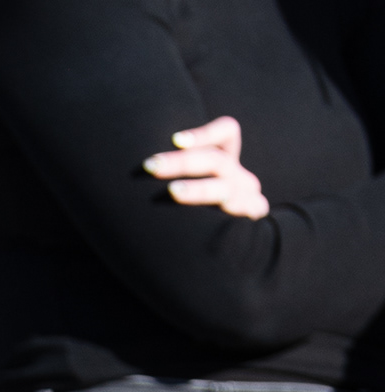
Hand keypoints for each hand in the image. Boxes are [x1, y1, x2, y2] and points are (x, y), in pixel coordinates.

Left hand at [144, 116, 269, 219]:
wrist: (222, 259)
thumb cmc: (187, 219)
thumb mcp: (185, 189)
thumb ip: (172, 174)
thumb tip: (143, 167)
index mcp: (227, 162)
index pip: (227, 132)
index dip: (204, 133)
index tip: (175, 140)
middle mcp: (239, 177)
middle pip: (217, 160)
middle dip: (181, 162)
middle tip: (151, 166)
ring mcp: (246, 198)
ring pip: (224, 187)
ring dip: (197, 189)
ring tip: (172, 191)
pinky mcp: (248, 220)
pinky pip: (236, 214)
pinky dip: (216, 217)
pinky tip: (196, 223)